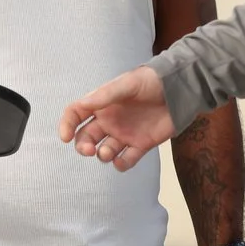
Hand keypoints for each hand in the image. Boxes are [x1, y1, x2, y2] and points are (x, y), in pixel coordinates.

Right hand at [59, 66, 173, 171]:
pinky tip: (121, 161)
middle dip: (83, 146)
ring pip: (104, 150)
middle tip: (89, 150)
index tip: (65, 137)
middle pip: (86, 137)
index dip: (66, 125)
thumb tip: (83, 104)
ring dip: (102, 155)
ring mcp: (124, 134)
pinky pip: (126, 159)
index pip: (76, 114)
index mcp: (102, 104)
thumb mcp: (128, 84)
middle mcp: (109, 120)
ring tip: (108, 152)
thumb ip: (107, 95)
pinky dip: (121, 164)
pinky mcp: (141, 145)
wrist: (179, 89)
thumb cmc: (151, 81)